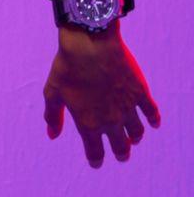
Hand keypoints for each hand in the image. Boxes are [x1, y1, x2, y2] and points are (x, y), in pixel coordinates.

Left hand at [43, 20, 161, 167]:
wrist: (89, 43)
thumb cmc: (67, 67)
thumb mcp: (53, 92)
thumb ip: (53, 116)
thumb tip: (52, 135)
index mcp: (88, 123)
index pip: (95, 152)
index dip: (95, 159)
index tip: (95, 161)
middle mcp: (111, 121)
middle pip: (121, 146)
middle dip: (120, 152)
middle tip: (120, 153)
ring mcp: (128, 108)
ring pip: (137, 133)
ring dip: (135, 138)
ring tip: (133, 138)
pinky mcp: (140, 93)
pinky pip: (152, 113)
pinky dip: (153, 120)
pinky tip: (153, 122)